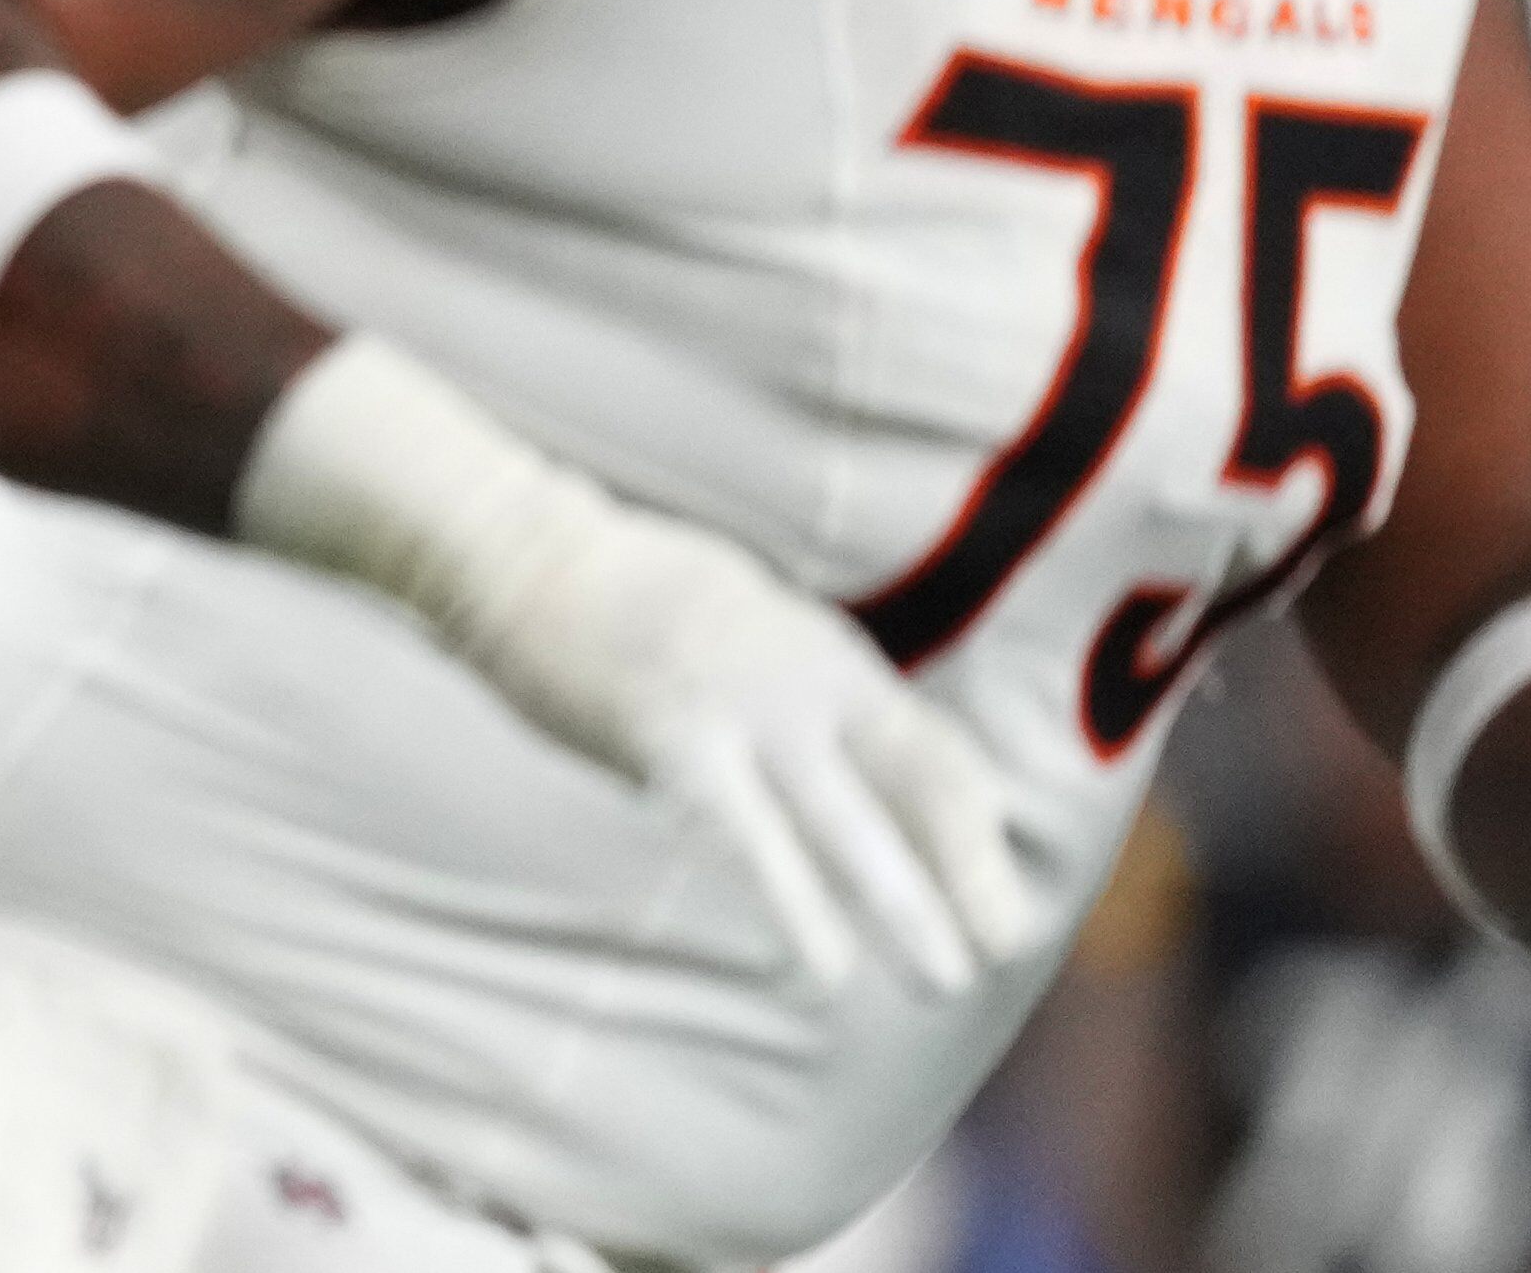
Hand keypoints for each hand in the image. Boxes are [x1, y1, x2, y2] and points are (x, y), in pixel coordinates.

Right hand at [463, 488, 1053, 998]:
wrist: (522, 550)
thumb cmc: (625, 598)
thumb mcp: (742, 625)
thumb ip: (798, 691)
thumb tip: (842, 770)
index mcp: (825, 652)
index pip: (932, 745)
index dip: (974, 825)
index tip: (999, 894)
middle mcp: (803, 676)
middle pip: (916, 778)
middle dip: (966, 868)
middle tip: (1008, 947)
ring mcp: (741, 706)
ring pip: (845, 820)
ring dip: (903, 904)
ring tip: (942, 980)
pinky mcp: (672, 738)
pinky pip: (748, 836)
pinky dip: (796, 902)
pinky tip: (826, 967)